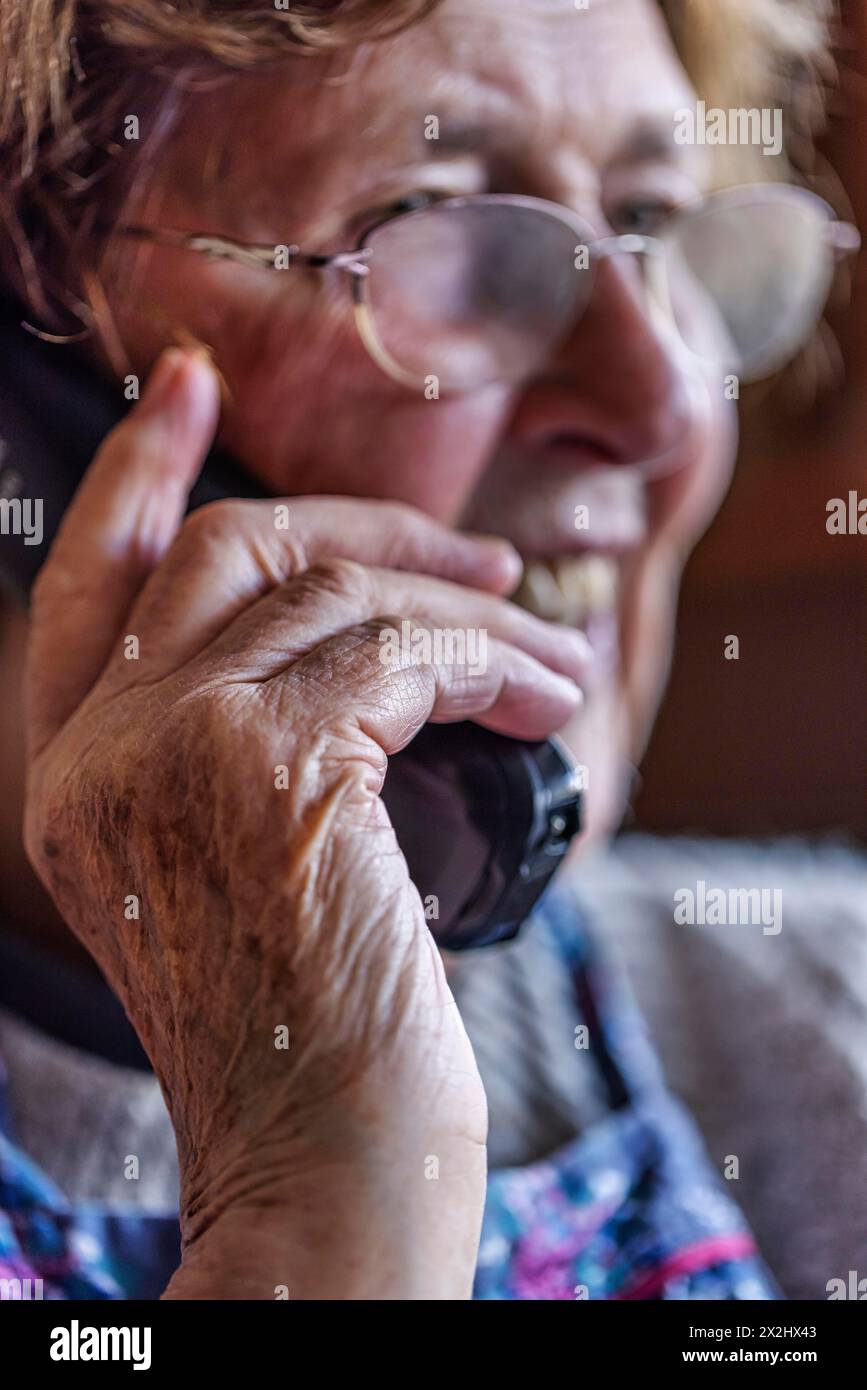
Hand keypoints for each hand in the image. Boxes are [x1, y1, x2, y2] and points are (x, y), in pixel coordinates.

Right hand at [24, 349, 588, 1296]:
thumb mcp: (238, 866)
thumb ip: (244, 743)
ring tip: (541, 655)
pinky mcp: (273, 765)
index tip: (191, 387)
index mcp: (70, 775)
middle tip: (467, 556)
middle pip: (221, 551)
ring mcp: (172, 749)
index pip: (89, 580)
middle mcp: (97, 750)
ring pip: (330, 595)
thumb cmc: (305, 1029)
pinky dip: (492, 663)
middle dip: (359, 529)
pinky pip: (404, 655)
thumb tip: (357, 634)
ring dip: (461, 611)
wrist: (322, 1163)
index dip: (142, 470)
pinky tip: (545, 700)